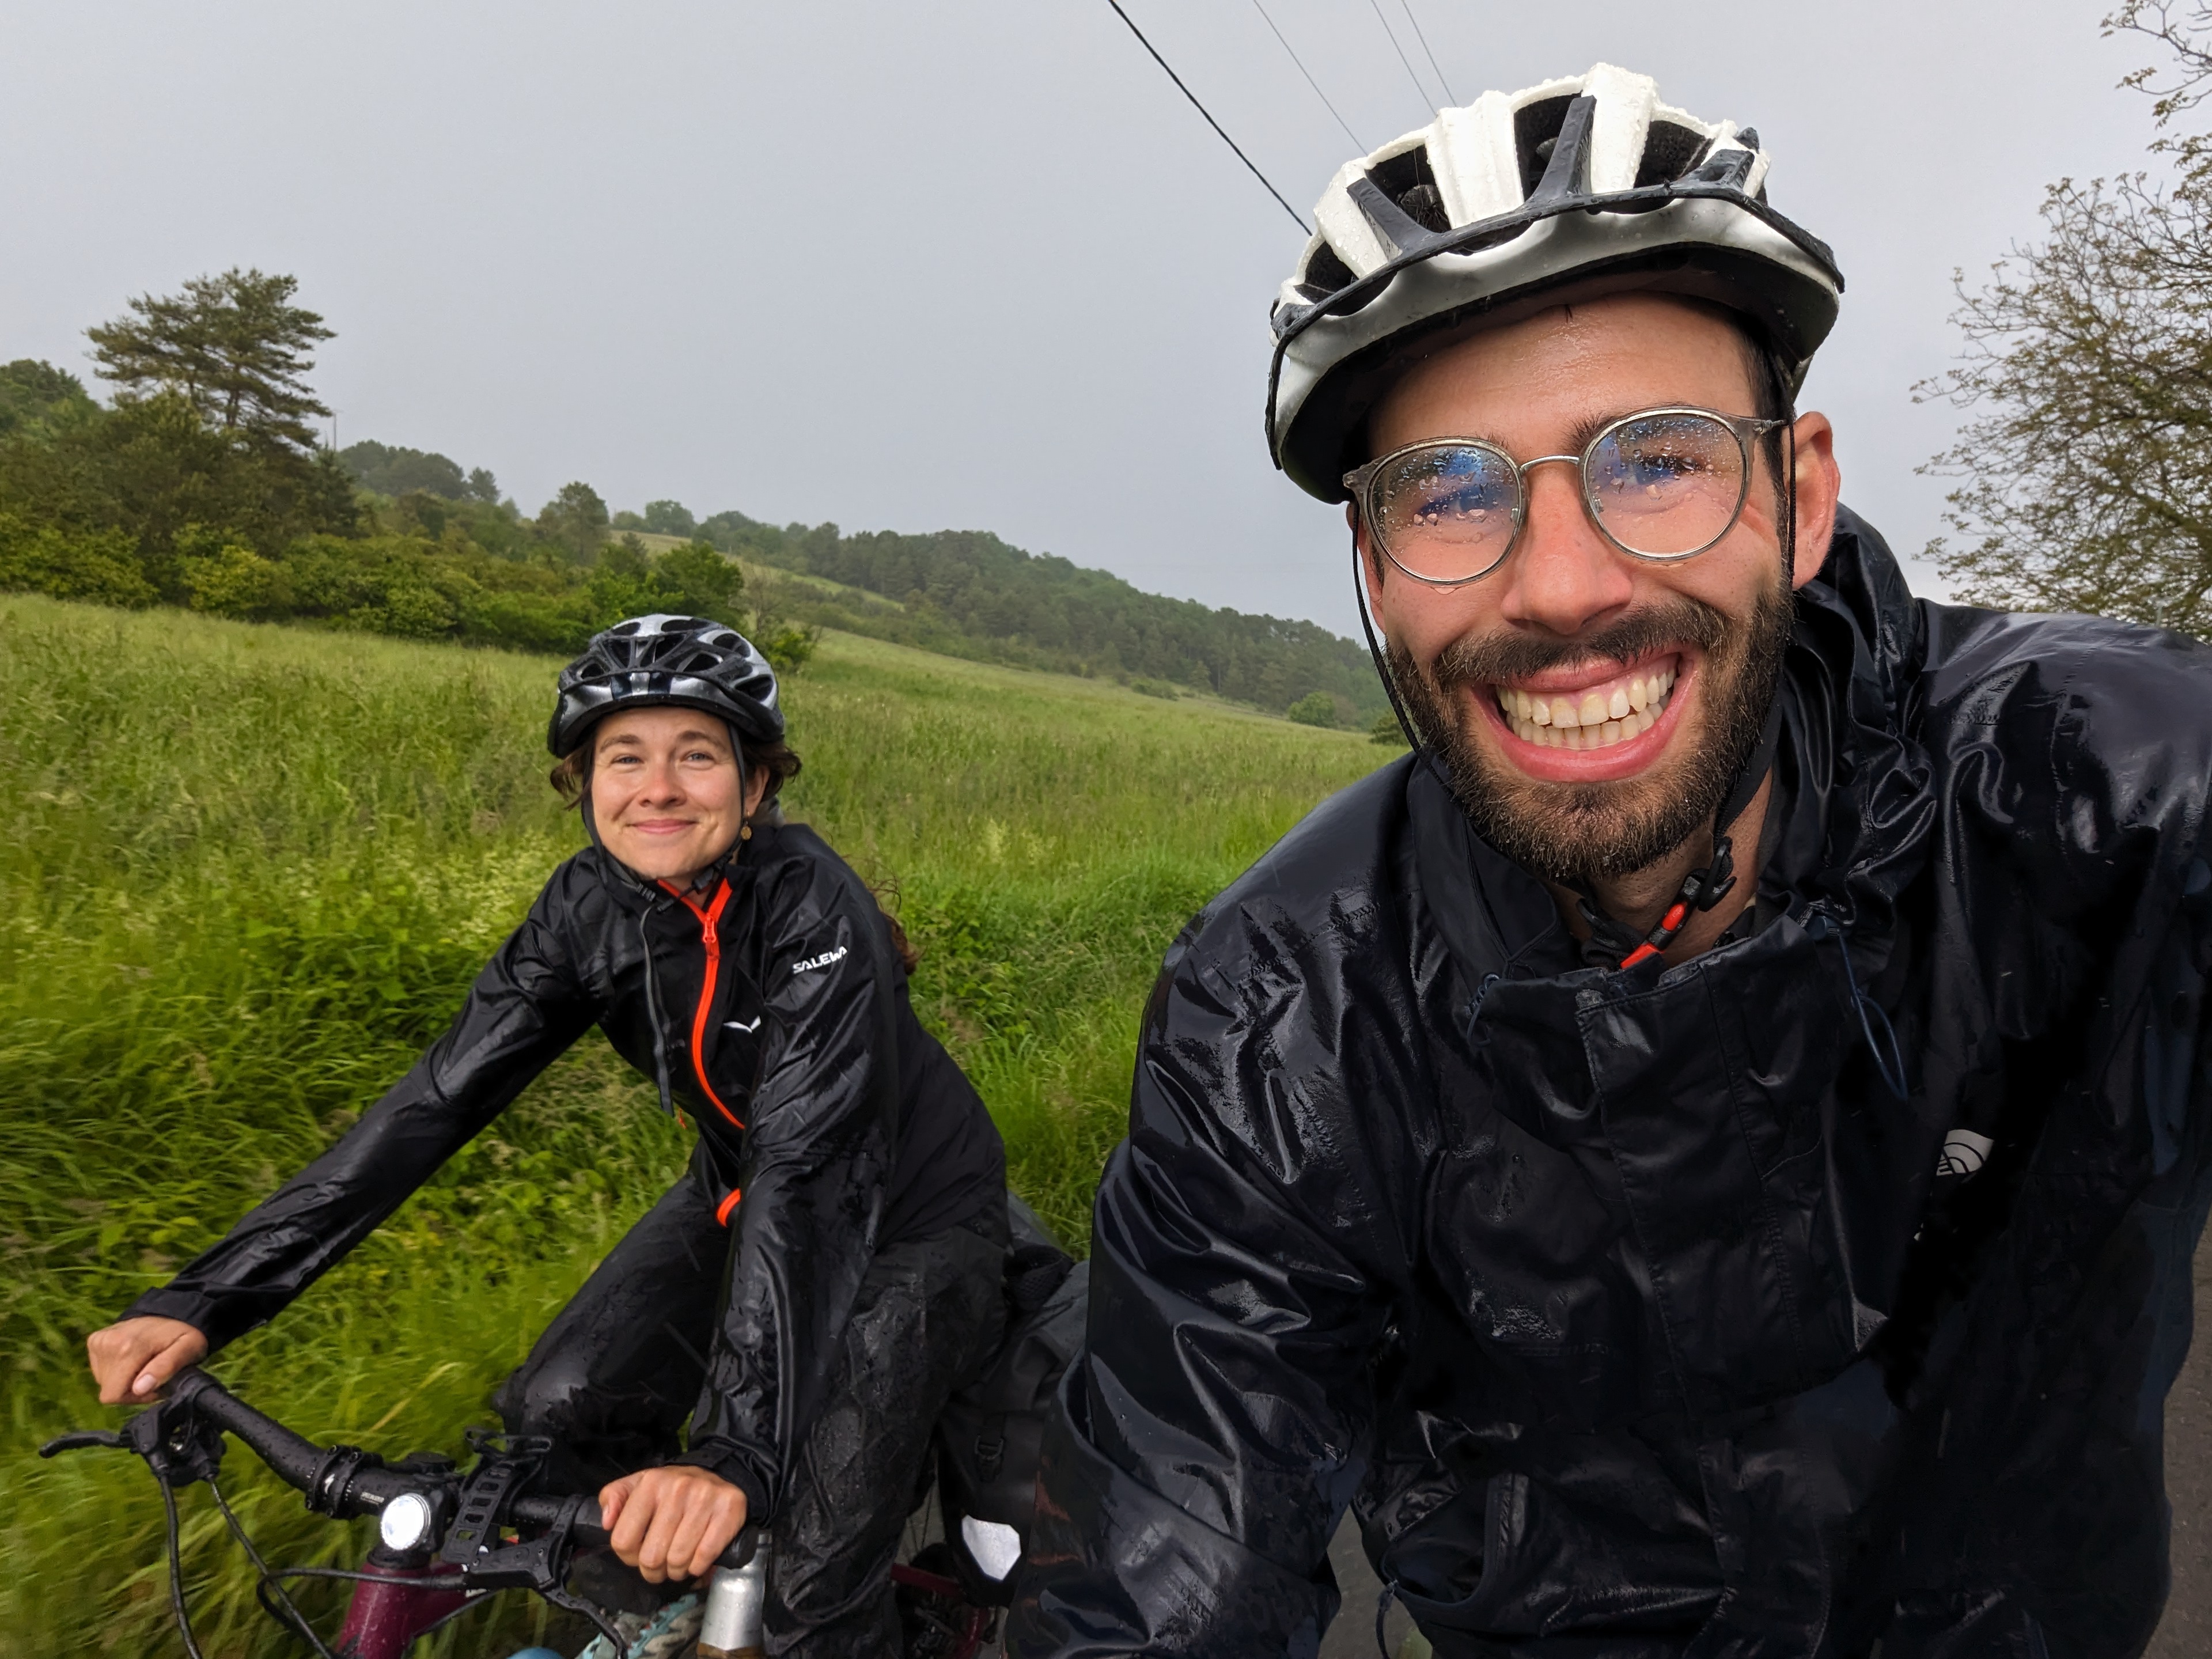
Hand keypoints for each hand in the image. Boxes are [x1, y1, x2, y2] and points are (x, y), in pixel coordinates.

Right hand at [86, 1316, 209, 1404]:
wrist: (171, 1311)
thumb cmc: (183, 1334)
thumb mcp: (189, 1349)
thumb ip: (166, 1368)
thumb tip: (139, 1389)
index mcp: (128, 1348)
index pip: (115, 1395)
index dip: (135, 1398)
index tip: (154, 1386)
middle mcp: (108, 1343)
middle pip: (109, 1390)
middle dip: (132, 1390)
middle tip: (153, 1376)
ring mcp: (98, 1341)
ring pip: (104, 1381)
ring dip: (125, 1380)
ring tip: (144, 1364)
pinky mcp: (94, 1340)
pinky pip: (100, 1369)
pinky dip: (116, 1370)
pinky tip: (132, 1358)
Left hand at [599, 1465, 748, 1583]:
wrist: (719, 1475)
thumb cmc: (673, 1489)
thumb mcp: (637, 1485)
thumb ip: (613, 1497)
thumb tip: (607, 1521)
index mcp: (650, 1483)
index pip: (623, 1541)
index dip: (629, 1558)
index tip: (639, 1555)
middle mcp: (678, 1488)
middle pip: (651, 1557)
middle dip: (654, 1570)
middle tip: (660, 1565)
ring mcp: (705, 1499)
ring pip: (678, 1561)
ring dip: (677, 1571)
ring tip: (678, 1563)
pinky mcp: (728, 1510)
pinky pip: (704, 1557)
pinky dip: (698, 1567)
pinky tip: (697, 1560)